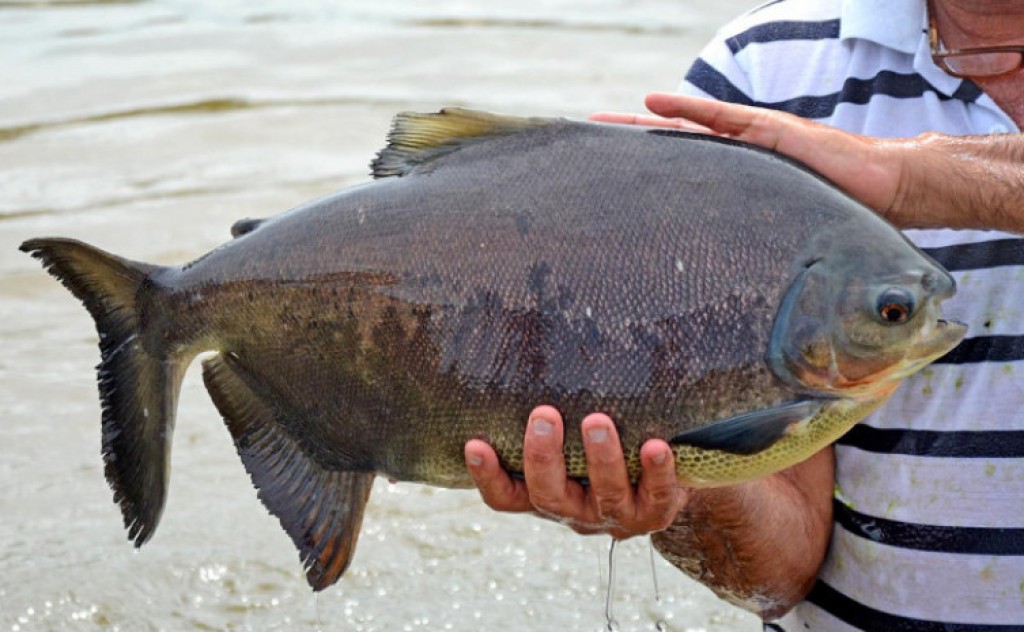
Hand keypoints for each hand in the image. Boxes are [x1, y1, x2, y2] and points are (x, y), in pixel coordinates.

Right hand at [464, 405, 687, 539]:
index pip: (505, 497)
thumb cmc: (601, 451)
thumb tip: (524, 343)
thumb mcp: (570, 443)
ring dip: (601, 459)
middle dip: (544, 457)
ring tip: (597, 421)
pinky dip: (656, 471)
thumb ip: (550, 417)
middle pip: (548, 495)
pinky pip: (657, 496)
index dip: (488, 476)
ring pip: (604, 495)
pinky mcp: (654, 514)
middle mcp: (575, 511)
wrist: (661, 485)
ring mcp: (615, 516)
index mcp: (545, 496)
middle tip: (544, 415)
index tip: (474, 444)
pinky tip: (655, 445)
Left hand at [591, 93, 911, 226]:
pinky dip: (685, 109)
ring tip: (602, 122)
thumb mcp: (780, 244)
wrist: (884, 193)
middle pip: (671, 152)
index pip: (680, 182)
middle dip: (629, 152)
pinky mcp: (769, 129)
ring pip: (685, 131)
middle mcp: (737, 163)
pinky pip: (720, 118)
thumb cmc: (836, 224)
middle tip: (585, 153)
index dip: (645, 182)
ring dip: (642, 126)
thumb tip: (724, 307)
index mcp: (736, 189)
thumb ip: (755, 258)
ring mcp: (751, 142)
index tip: (607, 191)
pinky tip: (651, 102)